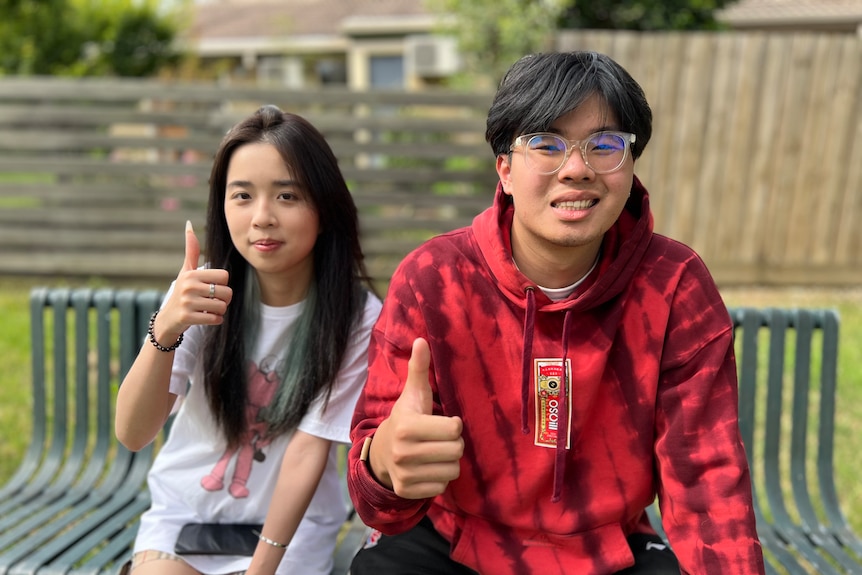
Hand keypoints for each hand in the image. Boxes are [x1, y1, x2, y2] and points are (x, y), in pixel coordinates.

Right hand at [150, 221, 232, 345]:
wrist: (168, 319)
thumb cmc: (182, 292)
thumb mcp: (185, 271)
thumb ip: (191, 250)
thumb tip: (189, 224)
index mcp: (191, 273)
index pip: (224, 276)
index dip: (222, 284)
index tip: (212, 288)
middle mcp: (188, 286)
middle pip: (226, 292)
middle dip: (224, 299)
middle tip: (212, 301)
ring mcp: (187, 302)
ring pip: (222, 306)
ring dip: (219, 311)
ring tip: (207, 309)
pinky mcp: (188, 317)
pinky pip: (216, 319)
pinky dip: (215, 320)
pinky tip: (205, 318)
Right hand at [369, 338, 463, 498]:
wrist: (381, 453)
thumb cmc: (405, 419)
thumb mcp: (413, 394)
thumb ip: (419, 368)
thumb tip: (421, 340)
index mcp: (406, 427)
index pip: (454, 430)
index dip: (453, 425)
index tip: (441, 422)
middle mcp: (403, 453)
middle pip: (456, 451)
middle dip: (453, 444)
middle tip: (439, 439)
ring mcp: (404, 474)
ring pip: (452, 471)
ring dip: (448, 462)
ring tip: (434, 453)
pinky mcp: (407, 491)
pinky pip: (442, 487)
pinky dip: (439, 479)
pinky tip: (427, 468)